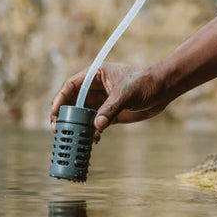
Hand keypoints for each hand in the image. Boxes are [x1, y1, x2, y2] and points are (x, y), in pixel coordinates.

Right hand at [50, 64, 168, 141]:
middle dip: (65, 116)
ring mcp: (102, 102)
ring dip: (77, 127)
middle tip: (58, 130)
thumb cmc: (144, 83)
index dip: (60, 99)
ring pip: (82, 115)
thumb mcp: (125, 94)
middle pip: (73, 103)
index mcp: (96, 75)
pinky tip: (92, 141)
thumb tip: (97, 126)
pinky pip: (94, 124)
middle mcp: (95, 89)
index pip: (71, 86)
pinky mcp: (109, 114)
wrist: (162, 90)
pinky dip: (91, 133)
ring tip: (73, 139)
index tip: (54, 113)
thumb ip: (110, 109)